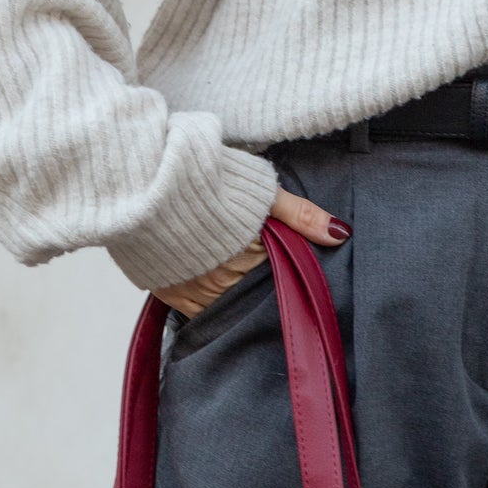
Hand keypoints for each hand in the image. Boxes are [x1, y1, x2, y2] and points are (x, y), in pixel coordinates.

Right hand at [155, 187, 351, 317]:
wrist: (148, 178)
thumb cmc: (209, 179)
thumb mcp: (263, 191)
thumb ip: (301, 215)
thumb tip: (340, 234)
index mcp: (251, 261)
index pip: (275, 280)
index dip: (279, 272)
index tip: (278, 265)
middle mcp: (223, 284)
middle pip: (248, 294)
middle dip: (253, 284)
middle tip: (250, 266)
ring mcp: (194, 291)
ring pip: (223, 305)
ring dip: (229, 293)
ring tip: (229, 273)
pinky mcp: (168, 292)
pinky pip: (194, 309)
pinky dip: (203, 299)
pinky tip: (207, 281)